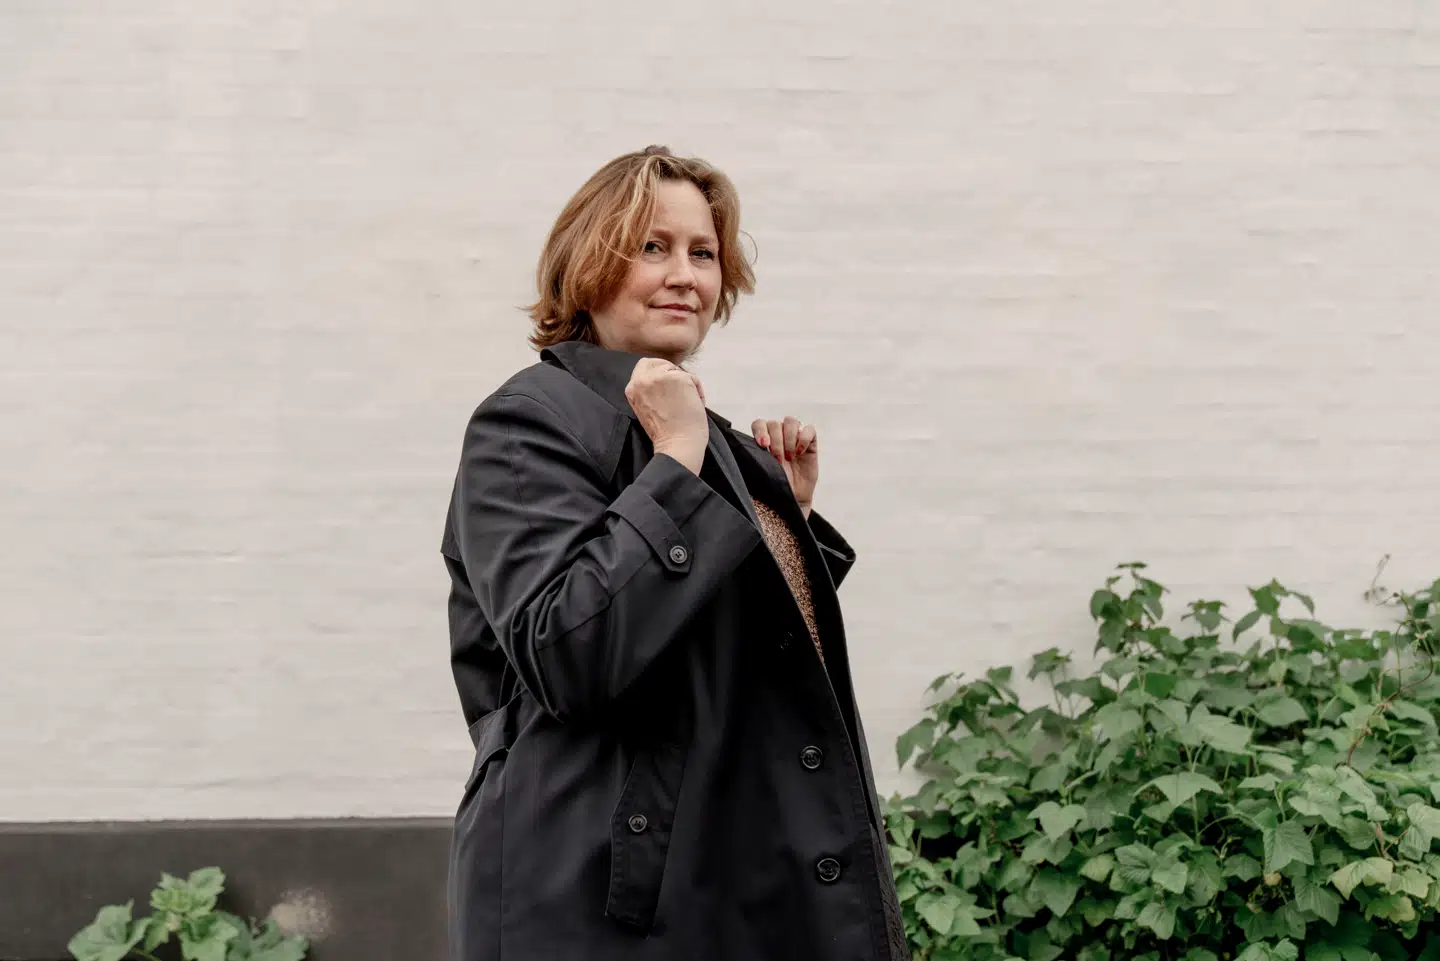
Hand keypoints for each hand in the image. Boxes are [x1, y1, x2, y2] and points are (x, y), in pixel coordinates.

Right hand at [626, 358, 708, 473]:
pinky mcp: (677, 378)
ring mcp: (660, 377)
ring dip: (686, 383)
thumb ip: (650, 391)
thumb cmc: (666, 433)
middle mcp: (642, 379)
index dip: (658, 373)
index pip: (644, 367)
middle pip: (659, 362)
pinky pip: (691, 376)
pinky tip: (695, 404)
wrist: (677, 444)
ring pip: (676, 369)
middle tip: (680, 390)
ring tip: (687, 403)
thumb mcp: (646, 407)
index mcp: (632, 388)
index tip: (668, 386)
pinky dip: (697, 389)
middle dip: (671, 373)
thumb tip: (666, 376)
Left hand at [751, 416, 817, 516]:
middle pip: (775, 423)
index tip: (763, 445)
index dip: (760, 431)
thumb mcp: (760, 473)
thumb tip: (739, 451)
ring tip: (790, 457)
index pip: (759, 424)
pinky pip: (809, 429)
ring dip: (789, 439)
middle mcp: (779, 435)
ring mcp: (795, 437)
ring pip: (791, 421)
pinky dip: (804, 438)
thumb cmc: (775, 485)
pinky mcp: (810, 442)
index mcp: (764, 440)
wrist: (793, 498)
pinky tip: (800, 452)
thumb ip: (753, 458)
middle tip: (778, 460)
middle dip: (776, 442)